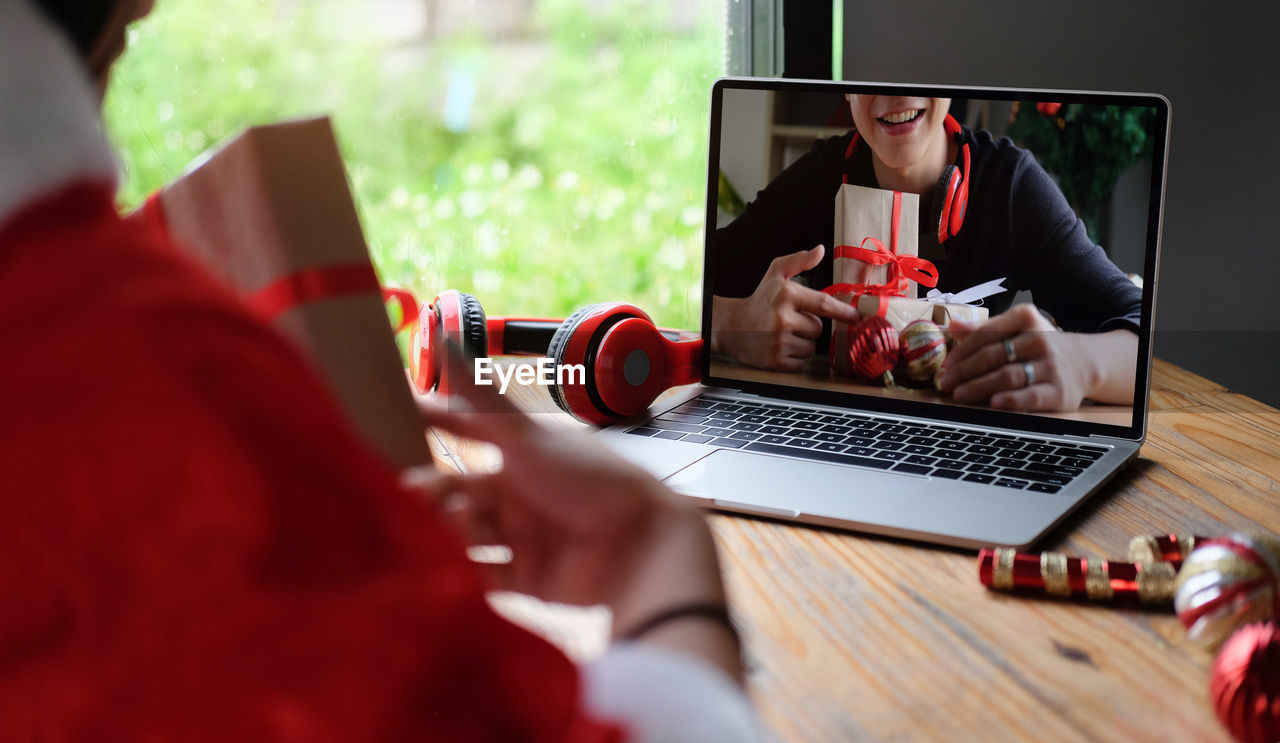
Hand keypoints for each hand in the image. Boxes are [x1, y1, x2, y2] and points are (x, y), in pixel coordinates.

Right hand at [410, 346, 724, 618]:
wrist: (641, 547)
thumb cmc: (589, 480)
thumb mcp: (526, 434)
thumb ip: (479, 394)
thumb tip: (441, 332)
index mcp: (523, 452)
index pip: (465, 429)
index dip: (431, 423)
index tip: (390, 417)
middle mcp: (520, 492)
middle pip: (459, 489)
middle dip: (432, 491)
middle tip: (408, 492)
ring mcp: (524, 536)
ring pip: (465, 534)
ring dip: (449, 530)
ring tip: (451, 525)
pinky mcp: (528, 579)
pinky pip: (484, 577)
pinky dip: (463, 573)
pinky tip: (444, 568)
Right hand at [711, 244, 860, 370]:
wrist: (730, 326)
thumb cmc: (758, 300)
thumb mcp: (775, 274)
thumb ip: (798, 261)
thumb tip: (820, 250)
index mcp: (786, 295)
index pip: (824, 304)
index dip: (843, 311)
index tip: (856, 317)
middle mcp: (782, 318)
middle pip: (818, 329)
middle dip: (810, 327)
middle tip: (791, 322)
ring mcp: (778, 341)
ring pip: (810, 347)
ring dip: (803, 343)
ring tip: (784, 335)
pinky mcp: (774, 361)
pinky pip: (800, 363)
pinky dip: (794, 358)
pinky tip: (780, 347)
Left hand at [936, 304, 1099, 410]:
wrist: (1085, 362)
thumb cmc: (1040, 346)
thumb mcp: (1017, 329)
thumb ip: (985, 329)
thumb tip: (952, 326)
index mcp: (1025, 318)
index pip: (985, 334)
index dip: (962, 351)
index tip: (945, 365)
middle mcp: (1040, 339)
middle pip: (993, 355)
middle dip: (964, 371)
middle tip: (945, 383)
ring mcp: (1051, 365)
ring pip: (1008, 375)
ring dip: (979, 386)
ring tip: (960, 394)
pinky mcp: (1059, 389)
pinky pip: (1031, 396)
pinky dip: (1011, 400)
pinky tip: (994, 403)